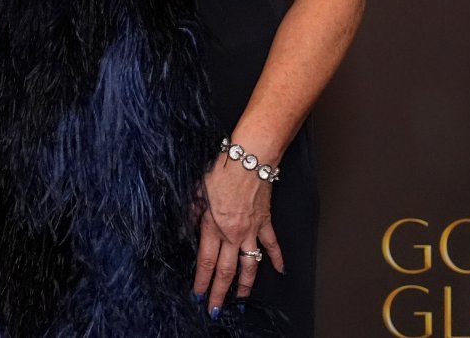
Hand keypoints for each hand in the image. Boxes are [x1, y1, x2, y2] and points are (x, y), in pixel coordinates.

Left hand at [193, 160, 284, 315]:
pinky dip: (277, 258)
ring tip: (240, 299)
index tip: (198, 294)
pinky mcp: (265, 222)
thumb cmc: (221, 170)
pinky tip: (281, 271)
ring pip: (250, 265)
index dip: (202, 280)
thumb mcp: (197, 190)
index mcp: (213, 225)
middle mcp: (233, 233)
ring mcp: (252, 230)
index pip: (206, 261)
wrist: (249, 159)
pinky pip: (272, 245)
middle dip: (219, 292)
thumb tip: (188, 226)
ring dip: (245, 284)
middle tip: (215, 309)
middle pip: (226, 270)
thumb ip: (193, 212)